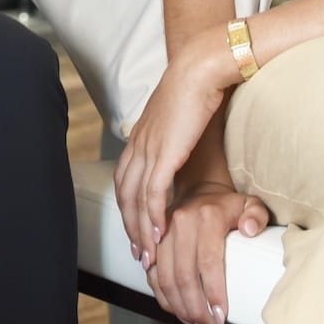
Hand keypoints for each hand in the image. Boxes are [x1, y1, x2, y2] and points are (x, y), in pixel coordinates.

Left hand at [115, 52, 231, 262]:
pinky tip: (161, 232)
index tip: (137, 232)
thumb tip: (182, 152)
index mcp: (139, 138)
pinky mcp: (165, 153)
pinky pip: (154, 192)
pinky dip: (154, 215)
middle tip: (140, 254)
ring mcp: (149, 149)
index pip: (124, 181)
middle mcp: (138, 145)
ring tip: (150, 254)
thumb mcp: (178, 120)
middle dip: (131, 228)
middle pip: (125, 196)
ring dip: (142, 230)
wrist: (199, 69)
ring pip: (136, 199)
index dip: (128, 210)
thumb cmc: (196, 90)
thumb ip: (174, 139)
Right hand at [146, 181, 270, 323]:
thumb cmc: (226, 204)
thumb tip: (250, 230)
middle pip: (184, 274)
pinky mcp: (153, 242)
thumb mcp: (250, 204)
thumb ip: (257, 215)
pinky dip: (163, 297)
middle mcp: (180, 222)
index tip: (221, 315)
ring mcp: (163, 232)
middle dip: (196, 307)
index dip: (214, 292)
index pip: (208, 261)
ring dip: (179, 306)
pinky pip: (152, 274)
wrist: (198, 189)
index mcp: (206, 216)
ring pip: (165, 278)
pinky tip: (177, 311)